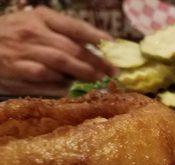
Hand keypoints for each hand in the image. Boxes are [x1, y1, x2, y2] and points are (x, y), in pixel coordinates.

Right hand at [0, 7, 114, 95]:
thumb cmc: (12, 35)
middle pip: (72, 48)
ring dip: (83, 72)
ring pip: (61, 62)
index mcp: (40, 17)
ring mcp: (25, 51)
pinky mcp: (18, 69)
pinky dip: (61, 83)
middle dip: (95, 61)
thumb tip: (93, 47)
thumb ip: (60, 33)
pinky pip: (46, 77)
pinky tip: (71, 87)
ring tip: (97, 78)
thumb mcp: (34, 24)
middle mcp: (33, 32)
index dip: (95, 35)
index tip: (112, 44)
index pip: (73, 26)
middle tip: (111, 71)